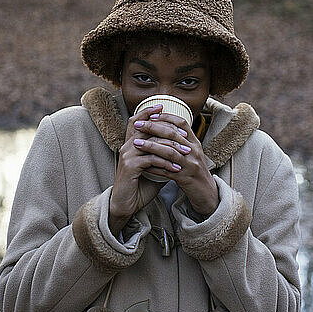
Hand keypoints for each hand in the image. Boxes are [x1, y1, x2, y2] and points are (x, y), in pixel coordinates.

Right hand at [109, 103, 174, 235]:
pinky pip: (151, 159)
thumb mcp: (154, 168)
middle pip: (147, 128)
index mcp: (130, 144)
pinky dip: (166, 164)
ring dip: (171, 148)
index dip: (147, 111)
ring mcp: (127, 155)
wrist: (126, 204)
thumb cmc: (140, 186)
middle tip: (185, 134)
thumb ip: (162, 156)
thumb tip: (178, 150)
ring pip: (152, 143)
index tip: (163, 106)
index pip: (136, 120)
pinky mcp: (130, 166)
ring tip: (186, 153)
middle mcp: (127, 146)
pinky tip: (176, 169)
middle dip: (167, 129)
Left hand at [130, 112, 218, 217]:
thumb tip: (163, 127)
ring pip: (170, 151)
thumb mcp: (190, 153)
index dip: (166, 117)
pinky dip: (154, 167)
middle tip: (138, 124)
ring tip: (136, 143)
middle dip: (153, 127)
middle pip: (173, 134)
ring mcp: (191, 164)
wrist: (207, 193)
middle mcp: (194, 151)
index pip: (181, 123)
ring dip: (151, 146)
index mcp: (195, 142)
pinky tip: (143, 165)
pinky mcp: (186, 178)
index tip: (150, 115)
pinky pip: (167, 170)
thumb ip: (179, 141)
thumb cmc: (194, 171)